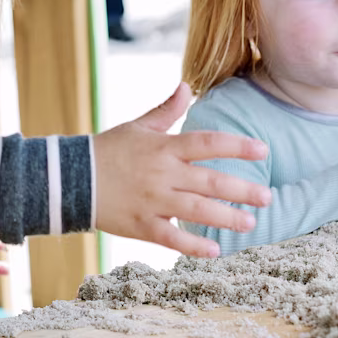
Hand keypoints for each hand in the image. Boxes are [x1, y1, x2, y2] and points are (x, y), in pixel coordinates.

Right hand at [93, 83, 272, 257]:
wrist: (69, 178)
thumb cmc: (107, 150)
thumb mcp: (137, 126)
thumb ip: (166, 110)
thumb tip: (187, 86)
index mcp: (164, 147)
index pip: (208, 143)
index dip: (238, 146)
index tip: (263, 150)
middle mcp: (163, 174)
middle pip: (210, 181)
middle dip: (243, 190)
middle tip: (267, 197)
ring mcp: (153, 200)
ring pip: (197, 210)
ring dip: (226, 218)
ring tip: (250, 223)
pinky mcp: (141, 225)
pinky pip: (172, 237)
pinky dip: (193, 245)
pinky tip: (215, 251)